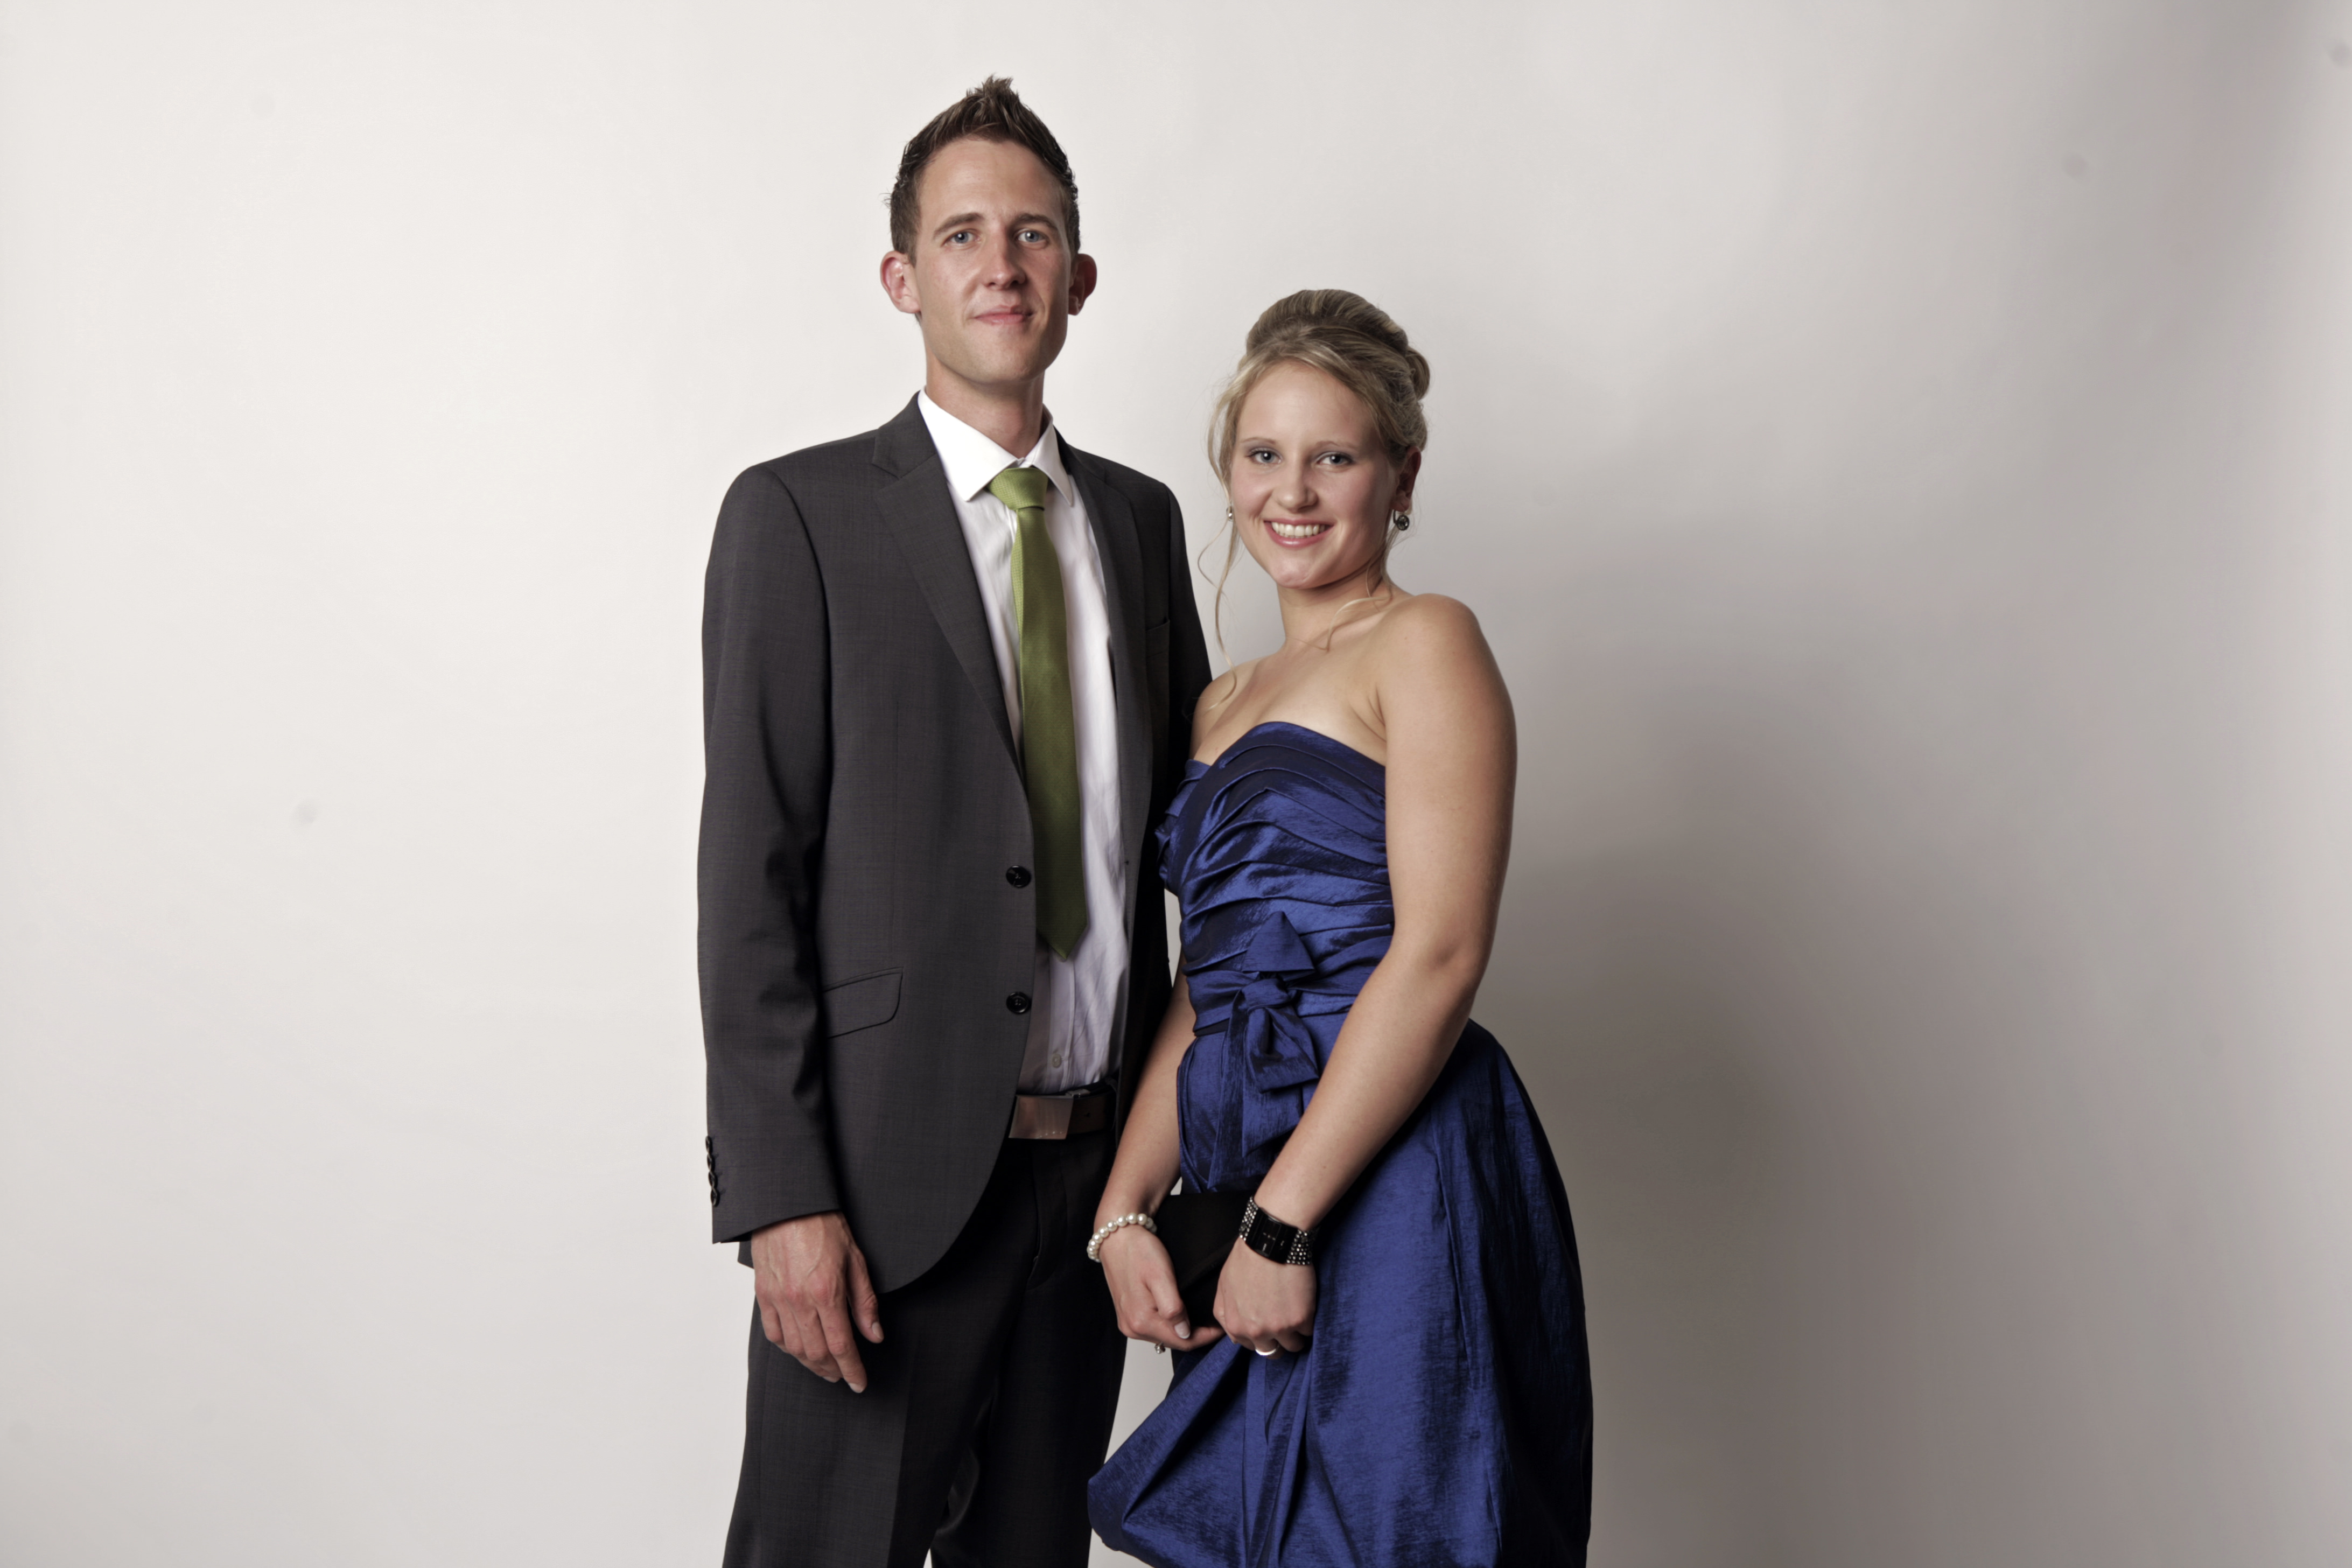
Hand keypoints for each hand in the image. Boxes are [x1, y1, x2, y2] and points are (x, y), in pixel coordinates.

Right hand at [749, 1211, 882, 1391]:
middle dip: (833, 1371)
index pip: (841, 1346)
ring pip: (794, 1348)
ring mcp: (778, 1299)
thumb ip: (865, 1302)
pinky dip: (787, 1347)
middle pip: (816, 1353)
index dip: (852, 1370)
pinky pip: (773, 1332)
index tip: (860, 1383)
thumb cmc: (824, 1225)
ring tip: (825, 1368)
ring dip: (811, 1364)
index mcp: (826, 1292)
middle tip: (844, 1376)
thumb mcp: (856, 1260)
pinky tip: (798, 1349)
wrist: (788, 1204)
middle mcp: (799, 1301)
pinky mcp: (763, 1294)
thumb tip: (874, 1335)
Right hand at [1098, 1225, 1223, 1351]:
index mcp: (1142, 1320)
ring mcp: (1129, 1323)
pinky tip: (1180, 1314)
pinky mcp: (1128, 1317)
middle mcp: (1133, 1327)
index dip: (1205, 1337)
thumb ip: (1172, 1308)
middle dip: (1196, 1335)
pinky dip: (1170, 1325)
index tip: (1221, 1328)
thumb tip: (1184, 1332)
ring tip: (1200, 1318)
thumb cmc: (1139, 1251)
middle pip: (1174, 1342)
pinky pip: (1155, 1329)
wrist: (1117, 1238)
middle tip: (1214, 1323)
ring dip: (1183, 1331)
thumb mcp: (1161, 1276)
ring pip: (1164, 1337)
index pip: (1182, 1342)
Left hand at [1212, 1240, 1315, 1355]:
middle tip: (1284, 1321)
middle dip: (1278, 1339)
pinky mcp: (1302, 1319)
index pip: (1251, 1346)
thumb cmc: (1246, 1259)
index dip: (1261, 1335)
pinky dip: (1309, 1320)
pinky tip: (1305, 1303)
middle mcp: (1257, 1332)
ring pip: (1293, 1346)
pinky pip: (1309, 1331)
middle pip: (1272, 1352)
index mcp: (1237, 1327)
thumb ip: (1225, 1314)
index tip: (1268, 1325)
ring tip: (1297, 1313)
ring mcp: (1280, 1328)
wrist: (1271, 1241)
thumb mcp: (1223, 1287)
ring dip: (1296, 1333)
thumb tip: (1232, 1334)